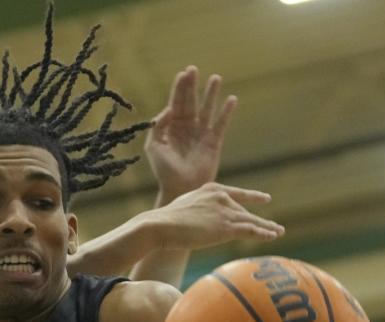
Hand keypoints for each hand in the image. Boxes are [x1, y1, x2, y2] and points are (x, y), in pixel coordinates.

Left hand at [145, 67, 235, 201]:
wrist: (180, 188)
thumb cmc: (164, 171)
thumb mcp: (154, 147)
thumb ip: (158, 127)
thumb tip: (168, 109)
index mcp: (172, 127)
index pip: (176, 103)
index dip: (179, 88)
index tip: (183, 73)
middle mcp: (187, 127)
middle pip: (191, 101)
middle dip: (192, 85)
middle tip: (194, 68)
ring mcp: (201, 134)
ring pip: (207, 109)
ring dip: (211, 94)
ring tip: (215, 77)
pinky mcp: (214, 142)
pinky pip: (221, 124)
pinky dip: (226, 112)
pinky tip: (231, 99)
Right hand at [149, 181, 284, 249]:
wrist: (160, 226)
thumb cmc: (164, 222)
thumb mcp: (182, 210)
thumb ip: (194, 213)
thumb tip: (193, 224)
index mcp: (210, 190)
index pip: (236, 194)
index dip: (253, 196)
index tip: (266, 199)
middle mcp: (221, 198)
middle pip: (244, 211)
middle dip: (259, 220)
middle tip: (274, 227)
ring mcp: (225, 212)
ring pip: (252, 221)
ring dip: (267, 227)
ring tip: (278, 232)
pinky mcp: (227, 227)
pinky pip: (251, 230)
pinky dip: (264, 233)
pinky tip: (274, 236)